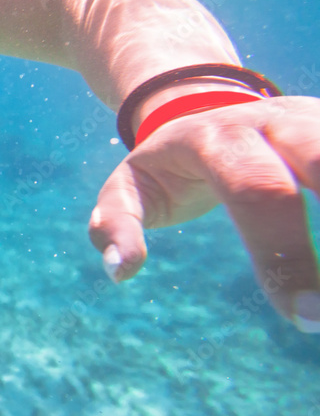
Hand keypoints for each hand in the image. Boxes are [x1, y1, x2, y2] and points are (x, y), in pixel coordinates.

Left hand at [88, 95, 319, 330]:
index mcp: (217, 137)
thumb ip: (116, 225)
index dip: (284, 253)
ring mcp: (317, 117)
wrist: (196, 96)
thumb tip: (119, 270)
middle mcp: (276, 119)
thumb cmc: (167, 163)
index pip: (259, 193)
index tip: (304, 318)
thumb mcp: (130, 186)